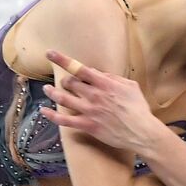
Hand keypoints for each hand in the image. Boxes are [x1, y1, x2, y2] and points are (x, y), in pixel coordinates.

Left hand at [39, 49, 159, 150]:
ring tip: (47, 89)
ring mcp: (89, 111)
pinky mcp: (87, 125)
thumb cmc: (138, 109)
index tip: (49, 53)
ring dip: (52, 92)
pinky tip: (43, 111)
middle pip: (70, 82)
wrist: (142, 132)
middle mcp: (94, 95)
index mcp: (104, 83)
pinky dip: (52, 115)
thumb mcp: (130, 86)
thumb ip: (113, 78)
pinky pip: (64, 120)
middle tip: (64, 82)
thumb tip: (99, 73)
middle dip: (65, 81)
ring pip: (63, 98)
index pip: (79, 68)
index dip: (62, 59)